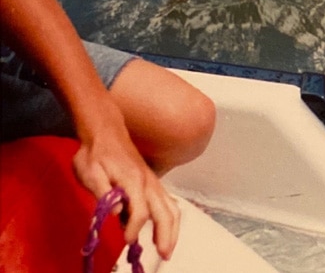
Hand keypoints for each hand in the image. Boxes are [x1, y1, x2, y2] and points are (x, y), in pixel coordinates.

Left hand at [71, 102, 179, 259]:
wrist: (106, 132)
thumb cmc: (95, 154)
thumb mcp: (89, 172)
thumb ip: (102, 191)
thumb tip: (116, 212)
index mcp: (133, 180)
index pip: (140, 210)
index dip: (135, 228)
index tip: (126, 241)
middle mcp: (148, 182)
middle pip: (165, 211)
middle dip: (167, 234)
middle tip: (164, 255)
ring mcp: (153, 183)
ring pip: (171, 207)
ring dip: (172, 229)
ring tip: (166, 248)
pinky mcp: (152, 184)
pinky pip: (167, 203)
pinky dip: (169, 220)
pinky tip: (162, 233)